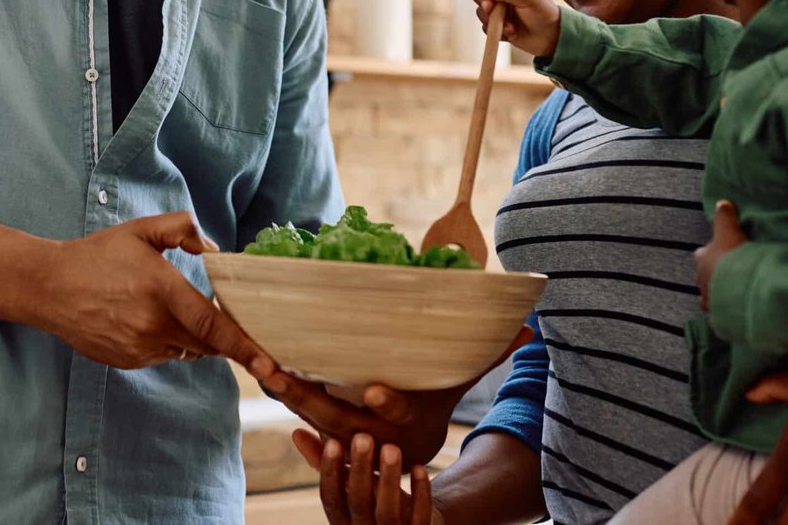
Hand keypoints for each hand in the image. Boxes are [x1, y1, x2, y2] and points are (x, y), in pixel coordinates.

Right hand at [38, 212, 274, 375]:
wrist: (51, 287)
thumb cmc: (98, 255)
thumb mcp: (140, 231)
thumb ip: (182, 229)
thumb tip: (214, 248)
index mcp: (162, 290)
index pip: (212, 325)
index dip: (244, 346)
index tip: (269, 364)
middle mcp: (154, 325)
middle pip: (206, 342)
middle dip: (224, 336)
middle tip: (231, 319)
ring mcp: (140, 348)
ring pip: (187, 350)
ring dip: (193, 336)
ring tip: (174, 309)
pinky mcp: (129, 361)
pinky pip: (164, 355)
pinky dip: (169, 342)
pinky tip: (148, 319)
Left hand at [268, 328, 530, 466]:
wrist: (406, 457)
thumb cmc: (432, 407)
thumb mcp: (457, 387)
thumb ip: (485, 357)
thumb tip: (529, 330)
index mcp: (405, 422)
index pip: (395, 413)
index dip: (386, 403)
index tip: (372, 388)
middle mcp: (371, 433)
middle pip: (337, 417)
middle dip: (306, 395)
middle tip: (280, 371)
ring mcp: (344, 434)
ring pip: (310, 416)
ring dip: (284, 393)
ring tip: (261, 366)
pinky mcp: (323, 429)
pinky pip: (296, 415)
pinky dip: (280, 397)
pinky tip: (258, 375)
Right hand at [295, 432, 442, 524]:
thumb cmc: (372, 500)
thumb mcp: (348, 485)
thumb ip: (323, 463)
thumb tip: (296, 433)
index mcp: (341, 520)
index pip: (330, 498)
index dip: (330, 472)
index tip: (333, 442)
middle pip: (358, 502)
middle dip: (360, 469)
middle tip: (364, 436)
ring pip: (388, 512)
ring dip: (389, 478)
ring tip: (392, 447)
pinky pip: (420, 517)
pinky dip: (420, 493)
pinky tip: (420, 468)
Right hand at [471, 0, 560, 58]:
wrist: (550, 38)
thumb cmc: (543, 12)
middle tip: (489, 7)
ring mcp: (497, 7)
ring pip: (480, 8)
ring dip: (491, 18)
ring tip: (510, 27)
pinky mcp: (495, 23)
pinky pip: (485, 25)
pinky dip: (496, 30)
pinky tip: (511, 33)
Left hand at [695, 199, 748, 309]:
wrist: (738, 288)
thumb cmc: (730, 258)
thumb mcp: (729, 232)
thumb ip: (725, 217)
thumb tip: (722, 202)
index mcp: (702, 260)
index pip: (701, 255)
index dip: (709, 254)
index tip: (718, 253)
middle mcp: (701, 281)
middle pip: (705, 277)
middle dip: (714, 276)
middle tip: (729, 274)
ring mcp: (710, 301)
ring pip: (712, 297)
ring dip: (721, 294)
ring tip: (736, 293)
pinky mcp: (720, 317)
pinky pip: (723, 314)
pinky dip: (729, 311)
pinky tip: (738, 311)